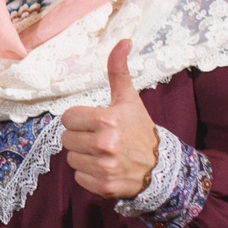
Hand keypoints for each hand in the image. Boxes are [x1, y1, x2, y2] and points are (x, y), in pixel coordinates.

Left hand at [62, 40, 158, 199]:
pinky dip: (88, 175)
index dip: (79, 119)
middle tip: (100, 138)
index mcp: (108, 120)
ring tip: (103, 153)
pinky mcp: (103, 186)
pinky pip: (78, 178)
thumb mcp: (129, 99)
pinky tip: (104, 168)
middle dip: (80, 137)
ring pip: (71, 158)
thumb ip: (118, 71)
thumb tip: (123, 40)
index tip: (95, 122)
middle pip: (66, 139)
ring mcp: (104, 167)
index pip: (67, 118)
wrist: (161, 166)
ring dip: (83, 156)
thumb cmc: (140, 129)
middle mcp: (105, 144)